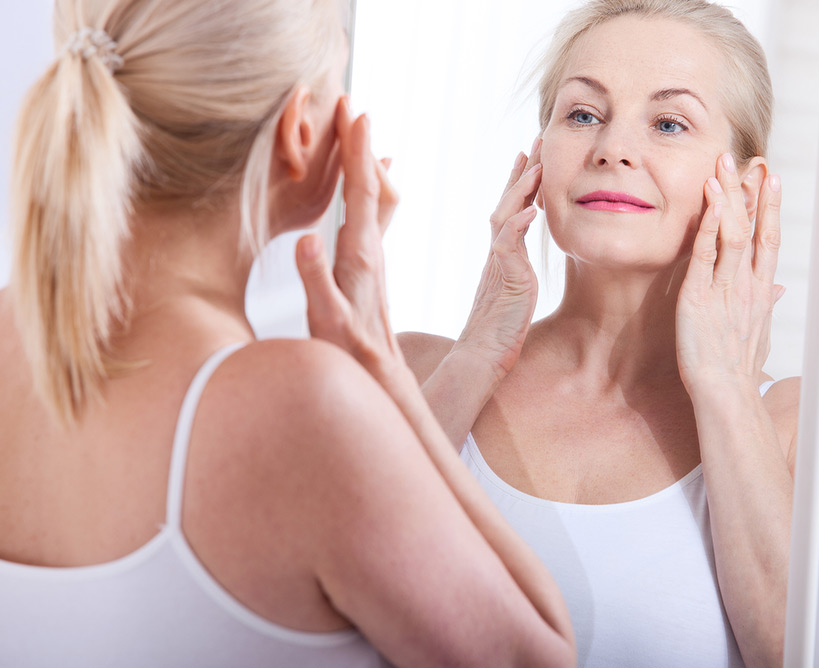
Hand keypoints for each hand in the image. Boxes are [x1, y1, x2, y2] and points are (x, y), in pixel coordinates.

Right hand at [296, 97, 402, 374]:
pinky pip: (373, 218)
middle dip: (360, 145)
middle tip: (349, 106)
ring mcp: (374, 259)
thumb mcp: (325, 321)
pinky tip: (370, 186)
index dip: (356, 152)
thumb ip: (315, 282)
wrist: (380, 378)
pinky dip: (368, 191)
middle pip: (371, 187)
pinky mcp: (370, 269)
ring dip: (365, 164)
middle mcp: (372, 252)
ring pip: (375, 200)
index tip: (354, 114)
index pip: (359, 193)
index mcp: (359, 257)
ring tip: (359, 133)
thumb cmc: (348, 353)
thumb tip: (306, 239)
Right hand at [454, 138, 542, 379]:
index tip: (532, 158)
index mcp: (502, 256)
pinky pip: (508, 247)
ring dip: (520, 190)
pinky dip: (518, 227)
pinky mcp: (504, 279)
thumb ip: (516, 273)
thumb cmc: (498, 333)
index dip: (521, 184)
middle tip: (535, 143)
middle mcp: (497, 255)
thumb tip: (523, 265)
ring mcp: (498, 265)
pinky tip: (531, 211)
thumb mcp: (514, 294)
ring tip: (535, 166)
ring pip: (505, 217)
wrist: (481, 357)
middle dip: (522, 173)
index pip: (511, 211)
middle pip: (506, 204)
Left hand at [675, 152, 782, 394]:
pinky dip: (707, 224)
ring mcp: (725, 288)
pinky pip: (704, 254)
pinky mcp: (699, 296)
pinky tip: (707, 199)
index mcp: (760, 292)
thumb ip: (765, 306)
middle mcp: (747, 285)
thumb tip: (777, 290)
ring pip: (732, 233)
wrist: (726, 394)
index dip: (770, 207)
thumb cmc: (738, 370)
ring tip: (724, 166)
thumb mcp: (758, 334)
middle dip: (752, 191)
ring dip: (728, 197)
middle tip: (751, 158)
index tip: (771, 179)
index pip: (768, 240)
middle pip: (753, 228)